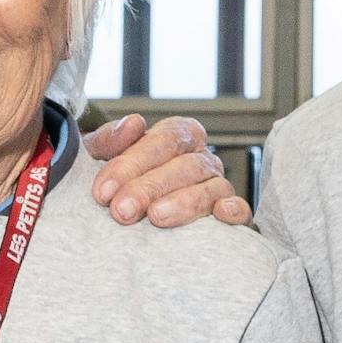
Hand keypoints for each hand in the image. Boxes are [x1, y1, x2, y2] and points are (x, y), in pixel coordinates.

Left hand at [87, 112, 248, 228]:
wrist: (119, 220)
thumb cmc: (111, 184)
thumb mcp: (99, 158)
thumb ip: (109, 140)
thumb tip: (133, 123)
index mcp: (177, 136)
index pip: (163, 140)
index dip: (132, 163)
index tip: (103, 191)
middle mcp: (201, 159)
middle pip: (185, 165)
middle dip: (149, 188)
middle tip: (121, 211)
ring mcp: (219, 188)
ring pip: (211, 189)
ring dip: (184, 202)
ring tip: (156, 217)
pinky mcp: (232, 219)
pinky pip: (242, 212)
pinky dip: (235, 211)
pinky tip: (220, 213)